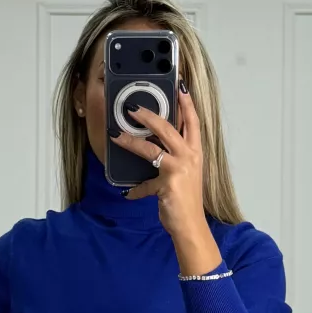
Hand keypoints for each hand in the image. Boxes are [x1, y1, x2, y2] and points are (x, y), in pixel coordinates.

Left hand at [115, 86, 223, 273]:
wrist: (191, 226)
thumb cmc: (186, 200)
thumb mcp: (183, 175)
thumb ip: (171, 159)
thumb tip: (152, 148)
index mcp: (195, 152)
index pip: (193, 121)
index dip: (187, 103)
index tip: (180, 86)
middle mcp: (190, 157)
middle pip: (168, 128)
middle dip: (149, 115)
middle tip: (132, 108)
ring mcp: (180, 169)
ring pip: (151, 148)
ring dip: (131, 141)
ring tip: (116, 136)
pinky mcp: (168, 183)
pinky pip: (145, 184)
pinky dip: (135, 190)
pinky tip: (128, 194)